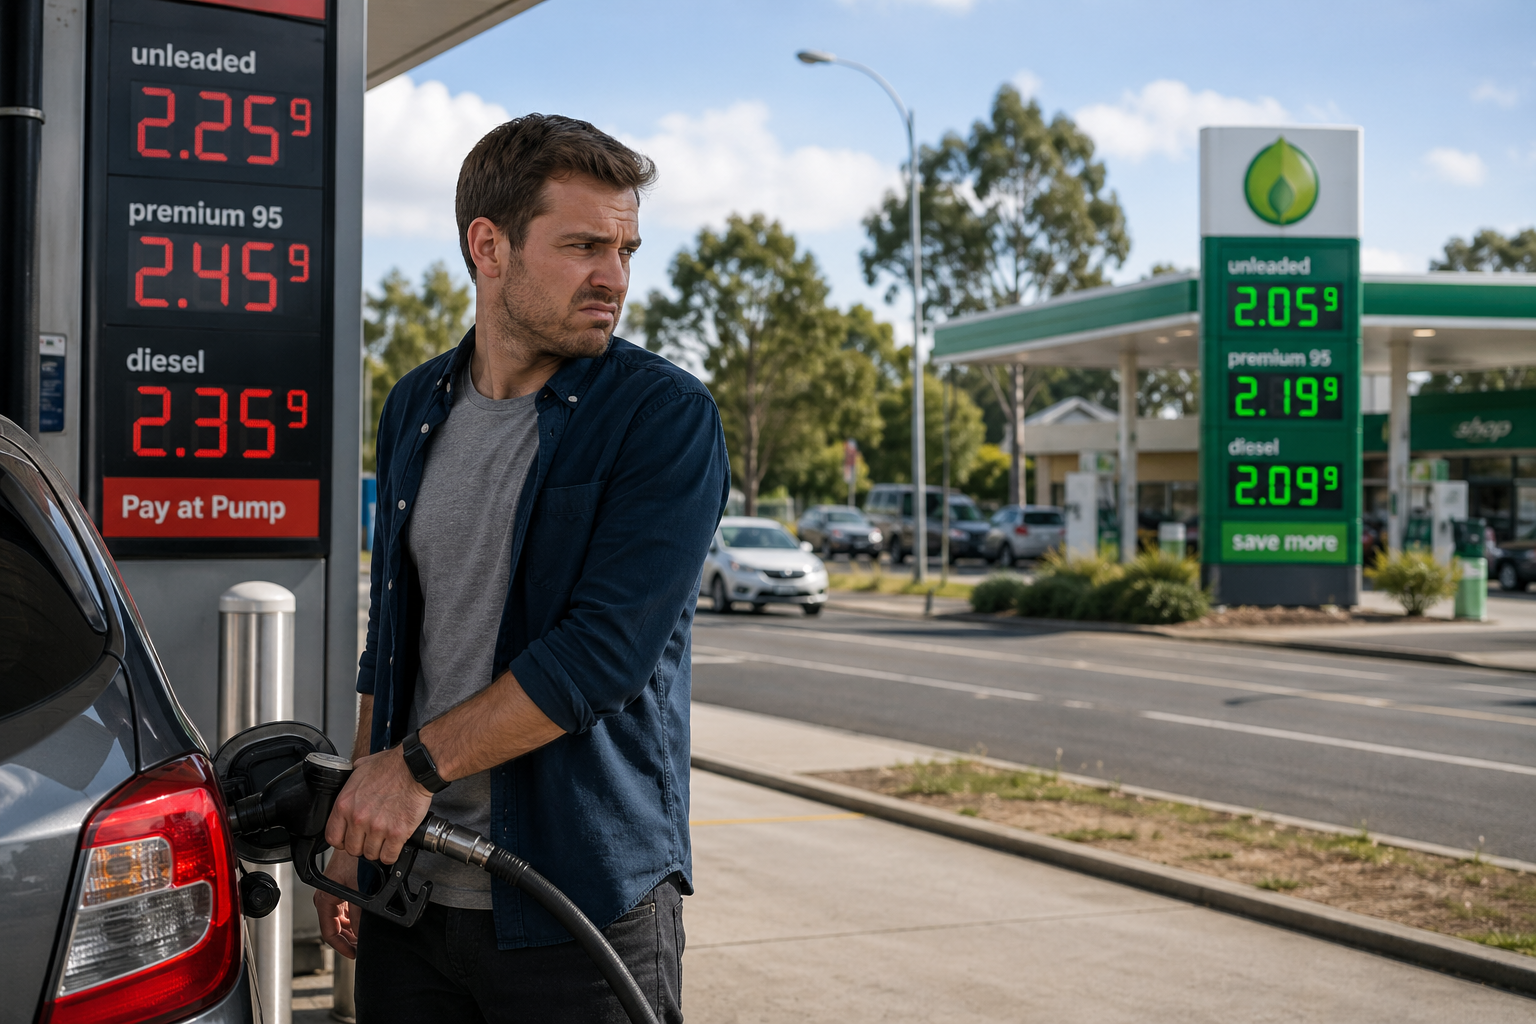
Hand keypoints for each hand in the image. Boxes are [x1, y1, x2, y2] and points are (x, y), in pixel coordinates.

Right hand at [314, 852, 359, 959]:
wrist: (358, 839)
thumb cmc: (354, 859)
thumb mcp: (358, 890)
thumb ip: (360, 915)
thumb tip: (362, 935)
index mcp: (325, 900)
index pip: (329, 933)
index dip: (342, 946)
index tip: (354, 953)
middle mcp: (327, 897)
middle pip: (334, 927)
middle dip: (347, 939)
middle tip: (359, 947)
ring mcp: (333, 893)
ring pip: (340, 919)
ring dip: (351, 929)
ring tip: (362, 937)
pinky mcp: (341, 887)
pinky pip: (345, 909)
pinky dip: (353, 918)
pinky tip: (362, 920)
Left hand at [324, 746, 433, 866]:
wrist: (415, 768)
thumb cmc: (392, 766)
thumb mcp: (362, 767)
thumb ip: (352, 780)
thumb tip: (351, 781)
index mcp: (345, 804)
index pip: (333, 837)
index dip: (342, 841)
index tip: (349, 840)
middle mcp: (358, 818)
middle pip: (352, 849)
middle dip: (361, 846)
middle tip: (371, 838)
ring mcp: (377, 827)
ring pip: (371, 855)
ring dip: (378, 850)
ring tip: (384, 840)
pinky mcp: (397, 833)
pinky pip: (388, 856)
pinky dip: (391, 854)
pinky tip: (394, 845)